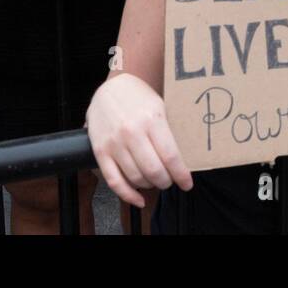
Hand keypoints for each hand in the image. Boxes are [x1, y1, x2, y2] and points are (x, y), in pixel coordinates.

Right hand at [86, 73, 192, 208]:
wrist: (111, 88)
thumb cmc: (139, 97)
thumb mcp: (160, 106)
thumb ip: (168, 131)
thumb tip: (184, 159)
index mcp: (151, 119)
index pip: (170, 156)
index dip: (181, 175)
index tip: (187, 183)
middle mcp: (131, 132)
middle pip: (153, 171)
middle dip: (166, 181)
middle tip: (170, 180)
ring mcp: (114, 143)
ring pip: (135, 178)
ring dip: (150, 185)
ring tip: (156, 181)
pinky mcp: (100, 151)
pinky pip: (113, 181)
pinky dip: (127, 195)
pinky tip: (138, 199)